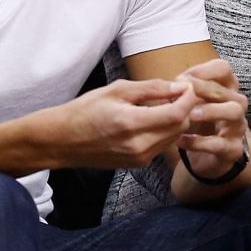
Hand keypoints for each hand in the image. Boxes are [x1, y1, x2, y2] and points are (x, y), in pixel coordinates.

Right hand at [43, 77, 196, 168]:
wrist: (63, 141)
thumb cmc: (85, 111)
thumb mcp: (117, 90)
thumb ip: (151, 89)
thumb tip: (179, 86)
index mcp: (132, 124)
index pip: (177, 113)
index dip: (188, 98)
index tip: (186, 86)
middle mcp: (139, 146)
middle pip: (180, 126)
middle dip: (185, 107)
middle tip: (177, 92)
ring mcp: (140, 158)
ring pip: (174, 137)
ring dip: (176, 119)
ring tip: (163, 103)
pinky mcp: (139, 164)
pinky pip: (162, 145)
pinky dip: (165, 130)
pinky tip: (152, 118)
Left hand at [175, 59, 250, 179]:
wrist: (211, 157)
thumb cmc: (199, 124)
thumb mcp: (191, 104)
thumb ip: (182, 93)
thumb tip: (168, 86)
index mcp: (226, 89)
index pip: (222, 69)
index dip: (202, 70)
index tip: (181, 79)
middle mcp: (236, 105)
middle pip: (228, 90)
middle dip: (204, 88)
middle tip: (183, 91)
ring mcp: (237, 127)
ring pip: (234, 112)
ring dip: (211, 110)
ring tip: (190, 114)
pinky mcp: (233, 149)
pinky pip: (220, 144)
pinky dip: (199, 142)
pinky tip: (181, 141)